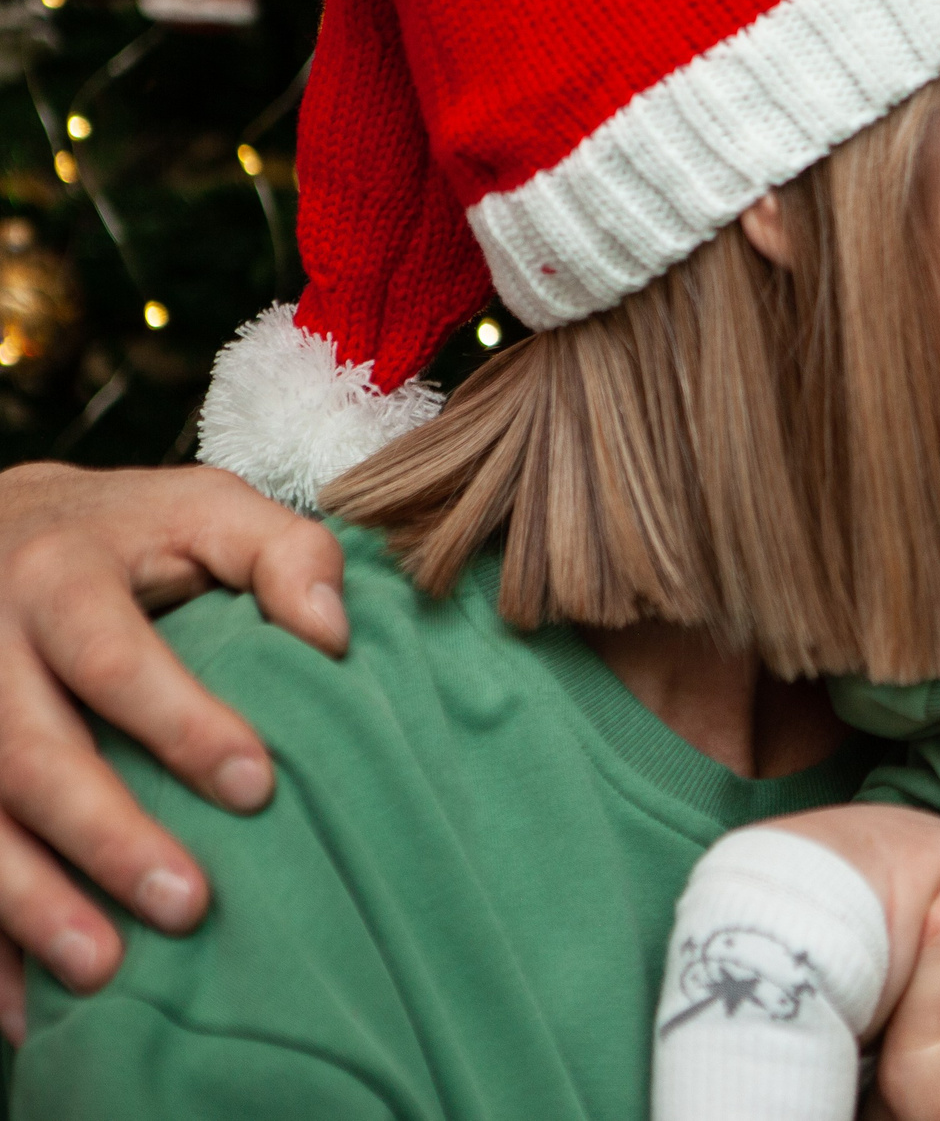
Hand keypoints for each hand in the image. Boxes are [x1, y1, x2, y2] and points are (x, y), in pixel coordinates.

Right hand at [0, 461, 345, 1035]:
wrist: (3, 530)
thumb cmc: (132, 534)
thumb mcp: (207, 508)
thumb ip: (283, 553)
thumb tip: (333, 633)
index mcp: (60, 577)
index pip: (113, 656)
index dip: (180, 721)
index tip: (256, 784)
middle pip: (30, 750)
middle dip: (104, 832)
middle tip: (189, 902)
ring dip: (31, 900)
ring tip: (103, 968)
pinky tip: (19, 1006)